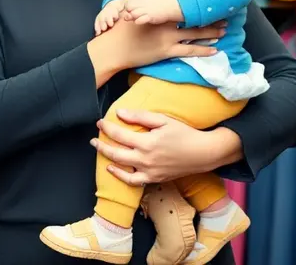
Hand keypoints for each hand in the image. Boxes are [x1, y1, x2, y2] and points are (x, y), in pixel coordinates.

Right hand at [87, 0, 217, 82]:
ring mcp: (167, 35)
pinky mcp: (167, 50)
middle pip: (192, 12)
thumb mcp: (127, 1)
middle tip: (226, 7)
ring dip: (211, 30)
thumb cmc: (120, 25)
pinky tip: (215, 49)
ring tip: (225, 28)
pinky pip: (189, 50)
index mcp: (155, 5)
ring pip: (195, 32)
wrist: (113, 48)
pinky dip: (203, 50)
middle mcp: (164, 19)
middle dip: (210, 10)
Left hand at [89, 111, 241, 184]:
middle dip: (101, 145)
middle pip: (115, 153)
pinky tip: (114, 169)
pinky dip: (121, 176)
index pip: (119, 135)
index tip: (99, 123)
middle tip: (93, 139)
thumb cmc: (184, 134)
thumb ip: (140, 116)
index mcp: (146, 142)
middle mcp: (145, 159)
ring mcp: (149, 171)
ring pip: (121, 169)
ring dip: (108, 160)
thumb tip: (120, 113)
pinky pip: (133, 181)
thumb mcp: (163, 120)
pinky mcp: (154, 179)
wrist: (202, 153)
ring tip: (101, 153)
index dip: (107, 128)